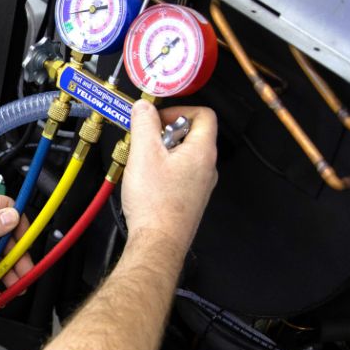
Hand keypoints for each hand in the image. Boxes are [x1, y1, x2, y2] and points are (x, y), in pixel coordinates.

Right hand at [120, 100, 218, 257]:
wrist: (158, 242)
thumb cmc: (155, 204)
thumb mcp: (143, 154)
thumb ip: (144, 124)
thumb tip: (144, 107)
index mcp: (202, 152)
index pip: (204, 114)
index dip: (180, 110)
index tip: (158, 118)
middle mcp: (207, 168)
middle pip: (192, 135)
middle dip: (165, 132)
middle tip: (146, 140)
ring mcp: (200, 185)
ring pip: (184, 155)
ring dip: (163, 152)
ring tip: (143, 161)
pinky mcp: (190, 199)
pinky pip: (180, 174)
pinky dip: (164, 170)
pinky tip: (146, 181)